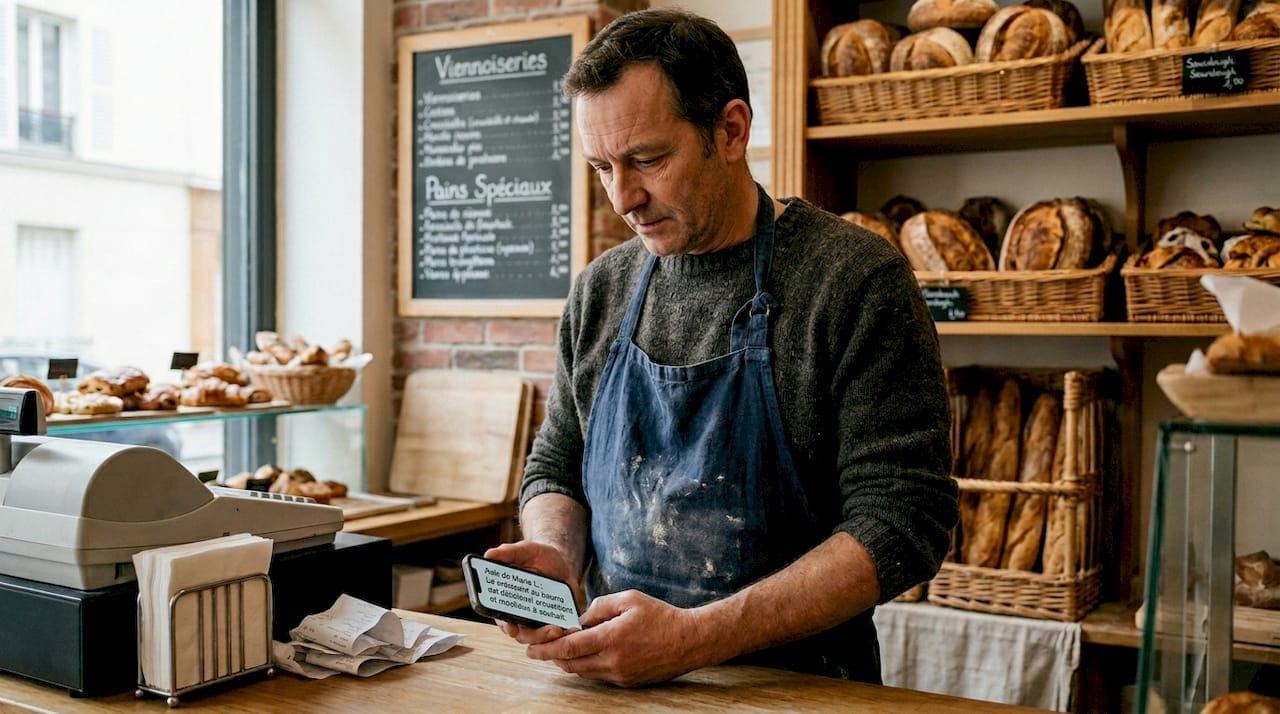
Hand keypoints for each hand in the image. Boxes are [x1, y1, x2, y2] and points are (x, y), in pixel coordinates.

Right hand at [482, 541, 584, 644]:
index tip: (511, 629)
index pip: (501, 618)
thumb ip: (508, 552)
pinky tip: (571, 629)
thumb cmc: (536, 556)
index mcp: (505, 601)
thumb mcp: (524, 550)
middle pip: (522, 634)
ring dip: (548, 637)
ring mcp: (537, 621)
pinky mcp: (554, 622)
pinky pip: (557, 635)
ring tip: (560, 630)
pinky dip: (563, 634)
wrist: (560, 561)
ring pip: (539, 638)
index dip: (505, 626)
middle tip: (550, 630)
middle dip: (535, 636)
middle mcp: (519, 615)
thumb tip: (489, 555)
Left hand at [526, 589, 721, 687]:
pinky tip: (588, 654)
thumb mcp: (628, 599)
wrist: (690, 641)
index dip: (546, 649)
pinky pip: (599, 675)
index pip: (569, 648)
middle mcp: (613, 661)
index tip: (531, 649)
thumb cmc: (660, 615)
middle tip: (538, 650)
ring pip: (583, 672)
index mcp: (611, 638)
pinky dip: (588, 666)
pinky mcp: (627, 682)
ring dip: (569, 662)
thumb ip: (599, 607)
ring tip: (562, 650)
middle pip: (571, 665)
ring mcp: (620, 675)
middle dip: (552, 658)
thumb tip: (580, 620)